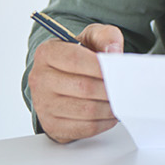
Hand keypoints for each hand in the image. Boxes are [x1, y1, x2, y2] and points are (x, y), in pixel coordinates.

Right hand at [28, 23, 124, 142]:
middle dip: (110, 89)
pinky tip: (110, 113)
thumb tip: (113, 52)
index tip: (117, 70)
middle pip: (83, 87)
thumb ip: (105, 37)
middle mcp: (40, 78)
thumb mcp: (91, 38)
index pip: (75, 60)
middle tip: (125, 88)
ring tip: (119, 100)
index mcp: (47, 53)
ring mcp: (43, 104)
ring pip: (86, 110)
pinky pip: (85, 127)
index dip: (100, 67)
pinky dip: (104, 122)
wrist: (62, 80)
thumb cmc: (78, 59)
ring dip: (109, 107)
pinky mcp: (53, 125)